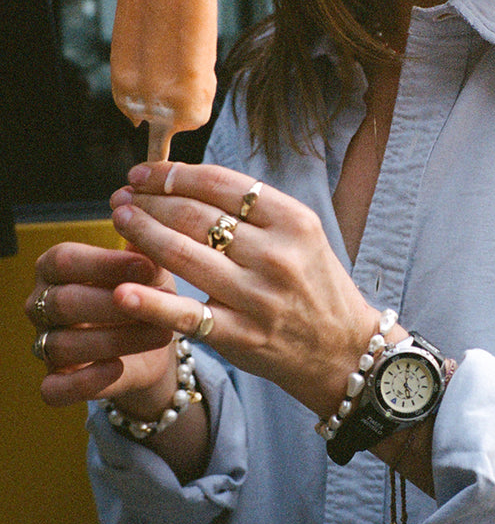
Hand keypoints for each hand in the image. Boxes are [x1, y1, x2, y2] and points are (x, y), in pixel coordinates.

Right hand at [25, 242, 174, 411]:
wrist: (157, 341)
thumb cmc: (148, 291)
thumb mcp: (150, 267)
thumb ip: (143, 247)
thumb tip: (142, 218)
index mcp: (56, 267)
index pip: (65, 260)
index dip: (106, 264)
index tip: (148, 267)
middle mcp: (43, 304)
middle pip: (64, 302)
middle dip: (115, 305)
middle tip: (159, 305)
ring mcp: (44, 344)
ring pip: (63, 345)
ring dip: (116, 340)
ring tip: (161, 333)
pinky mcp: (56, 382)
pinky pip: (54, 389)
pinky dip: (84, 382)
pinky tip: (116, 368)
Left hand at [109, 161, 382, 416]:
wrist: (344, 350)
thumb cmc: (317, 287)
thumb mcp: (303, 237)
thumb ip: (256, 213)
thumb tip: (190, 186)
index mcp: (294, 221)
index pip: (220, 183)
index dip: (173, 174)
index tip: (145, 173)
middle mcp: (276, 254)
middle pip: (195, 214)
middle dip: (149, 200)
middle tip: (123, 195)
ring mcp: (257, 296)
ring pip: (183, 253)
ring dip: (141, 232)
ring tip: (120, 219)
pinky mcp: (240, 335)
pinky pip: (186, 314)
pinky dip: (151, 302)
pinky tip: (123, 290)